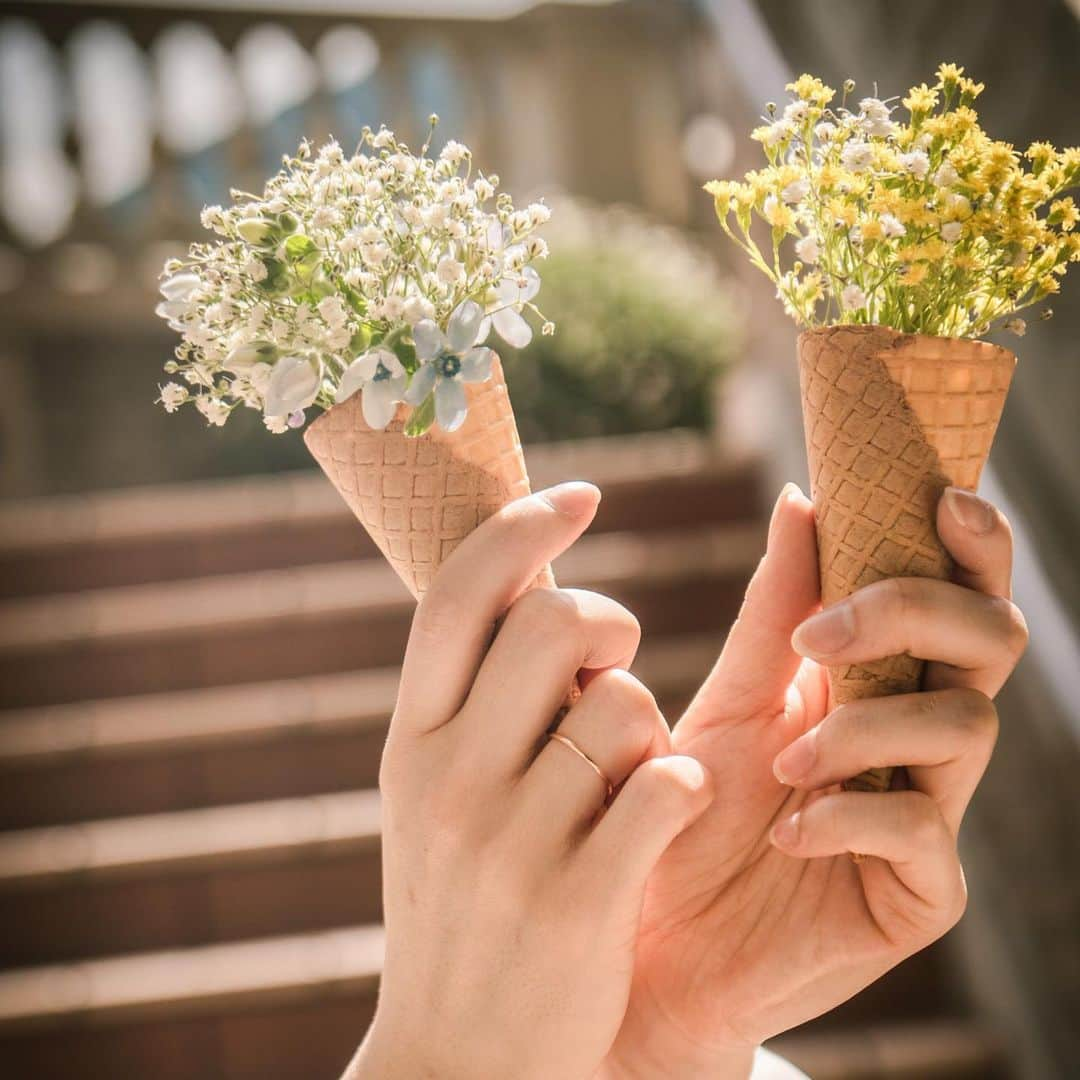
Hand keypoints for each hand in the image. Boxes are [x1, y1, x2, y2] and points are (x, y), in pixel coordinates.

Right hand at [348, 482, 713, 1079]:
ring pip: (625, 704)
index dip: (525, 526)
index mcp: (408, 739)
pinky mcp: (579, 901)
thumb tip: (540, 583)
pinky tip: (658, 816)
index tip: (583, 494)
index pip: (462, 592)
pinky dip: (679, 788)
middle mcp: (447, 777)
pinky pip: (665, 786)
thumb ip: (471, 696)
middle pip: (556, 623)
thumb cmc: (460, 898)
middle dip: (609, 622)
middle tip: (615, 656)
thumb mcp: (432, 792)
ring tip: (621, 778)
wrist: (457, 1059)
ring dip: (646, 728)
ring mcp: (510, 842)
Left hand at [602, 484, 1027, 1077]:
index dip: (973, 542)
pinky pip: (924, 835)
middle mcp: (919, 735)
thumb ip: (776, 609)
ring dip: (868, 725)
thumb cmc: (686, 805)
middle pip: (990, 639)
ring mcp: (930, 812)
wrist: (649, 922)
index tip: (942, 497)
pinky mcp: (920, 892)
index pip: (958, 594)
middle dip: (913, 613)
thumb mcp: (729, 696)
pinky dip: (854, 815)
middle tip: (821, 635)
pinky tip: (791, 828)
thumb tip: (802, 498)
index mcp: (881, 677)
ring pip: (965, 725)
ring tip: (784, 763)